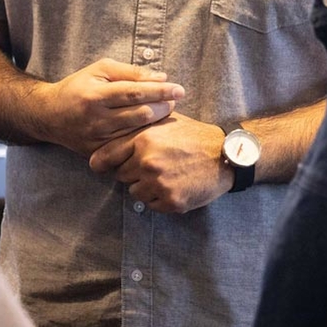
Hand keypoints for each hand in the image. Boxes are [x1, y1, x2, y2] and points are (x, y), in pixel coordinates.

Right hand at [32, 59, 182, 156]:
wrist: (49, 115)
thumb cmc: (78, 87)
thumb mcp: (99, 70)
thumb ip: (130, 72)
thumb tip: (161, 77)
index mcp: (95, 96)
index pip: (135, 93)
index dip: (160, 91)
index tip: (179, 89)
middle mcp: (96, 119)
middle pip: (140, 114)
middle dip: (163, 106)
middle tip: (175, 100)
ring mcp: (97, 139)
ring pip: (137, 132)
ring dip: (157, 122)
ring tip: (166, 111)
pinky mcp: (98, 152)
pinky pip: (127, 146)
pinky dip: (143, 136)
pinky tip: (152, 128)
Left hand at [87, 112, 228, 212]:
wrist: (226, 155)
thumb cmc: (193, 135)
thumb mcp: (164, 122)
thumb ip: (138, 126)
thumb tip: (112, 126)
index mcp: (143, 140)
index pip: (105, 157)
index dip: (102, 163)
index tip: (100, 167)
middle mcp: (147, 162)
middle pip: (120, 176)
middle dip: (130, 173)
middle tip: (150, 167)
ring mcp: (159, 183)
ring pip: (134, 192)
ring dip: (145, 187)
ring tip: (165, 176)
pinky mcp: (171, 201)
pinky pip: (152, 205)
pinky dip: (159, 199)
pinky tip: (174, 185)